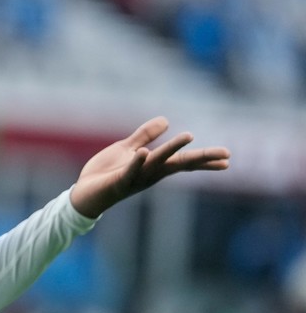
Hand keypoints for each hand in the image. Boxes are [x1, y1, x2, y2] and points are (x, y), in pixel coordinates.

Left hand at [70, 116, 229, 218]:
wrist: (84, 193)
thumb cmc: (106, 173)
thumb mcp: (127, 149)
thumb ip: (144, 135)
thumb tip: (166, 120)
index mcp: (154, 166)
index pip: (184, 161)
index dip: (204, 159)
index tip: (228, 158)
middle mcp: (150, 174)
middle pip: (180, 164)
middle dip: (202, 159)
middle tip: (226, 156)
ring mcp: (136, 179)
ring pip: (157, 163)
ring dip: (172, 149)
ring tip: (189, 136)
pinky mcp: (118, 182)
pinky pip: (130, 172)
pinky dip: (137, 163)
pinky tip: (144, 153)